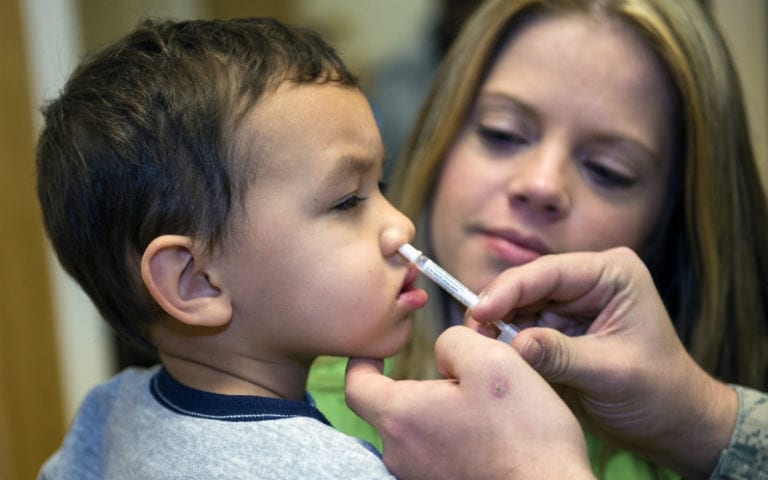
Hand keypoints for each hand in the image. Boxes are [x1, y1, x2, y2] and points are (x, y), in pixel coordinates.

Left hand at [345, 326, 594, 479]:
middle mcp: (399, 452)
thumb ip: (455, 341)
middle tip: (457, 373)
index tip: (376, 351)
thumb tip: (442, 351)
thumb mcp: (494, 361)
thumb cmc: (524, 435)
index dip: (362, 361)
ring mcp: (418, 477)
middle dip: (416, 384)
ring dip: (438, 412)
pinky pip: (434, 454)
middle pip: (390, 406)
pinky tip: (486, 435)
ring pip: (415, 430)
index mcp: (401, 415)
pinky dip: (450, 437)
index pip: (356, 384)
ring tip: (482, 406)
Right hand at [469, 247, 737, 477]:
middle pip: (528, 285)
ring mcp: (572, 303)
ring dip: (499, 327)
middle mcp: (589, 281)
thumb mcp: (612, 372)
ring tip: (479, 348)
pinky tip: (495, 356)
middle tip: (472, 334)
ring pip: (520, 306)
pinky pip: (523, 328)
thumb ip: (562, 355)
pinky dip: (508, 343)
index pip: (550, 271)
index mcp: (612, 274)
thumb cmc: (659, 392)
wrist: (673, 423)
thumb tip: (515, 344)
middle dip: (498, 308)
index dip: (510, 289)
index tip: (479, 311)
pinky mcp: (559, 328)